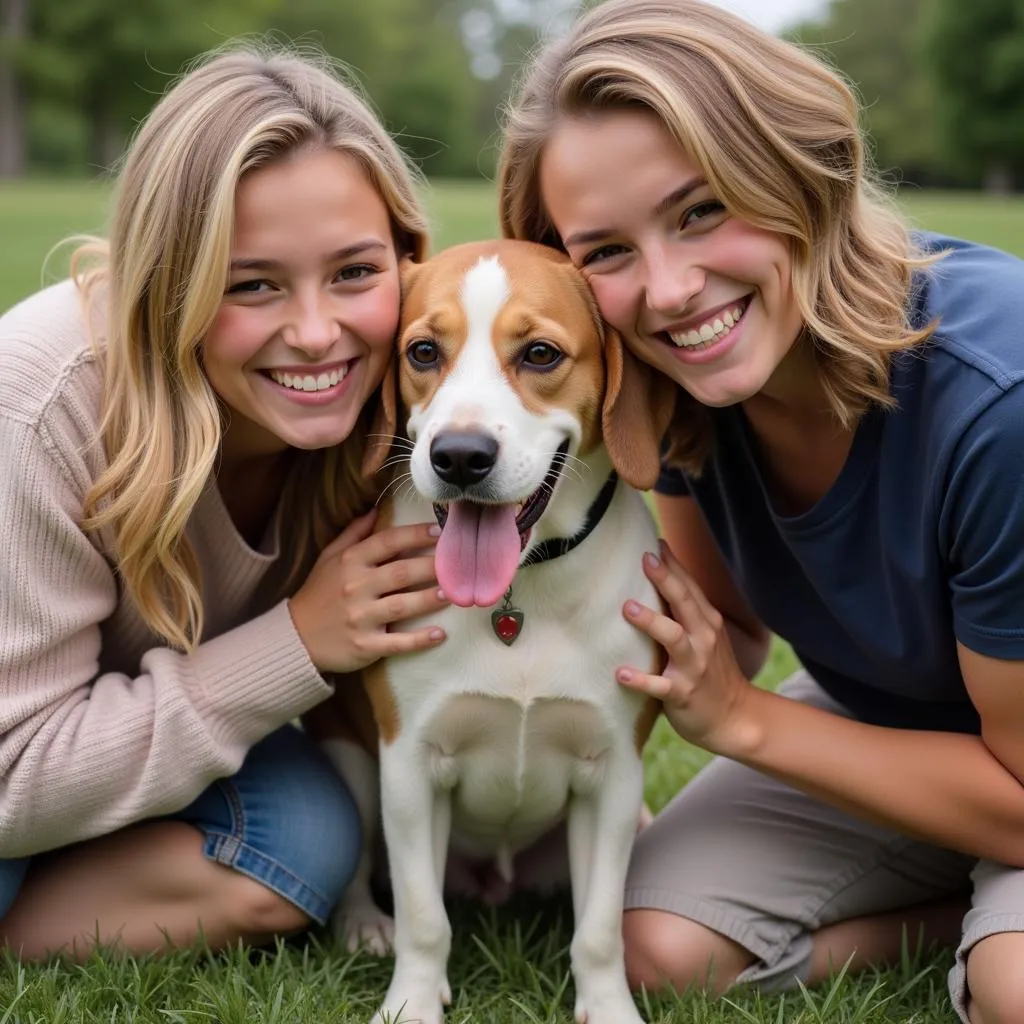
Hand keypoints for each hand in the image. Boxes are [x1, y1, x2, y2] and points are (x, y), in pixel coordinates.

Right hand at [288, 510, 448, 673]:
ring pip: (402, 606)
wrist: (296, 636)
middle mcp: (355, 587)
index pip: (387, 542)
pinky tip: (440, 635)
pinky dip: (419, 640)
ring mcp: (360, 617)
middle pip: (401, 572)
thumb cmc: (319, 593)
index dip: (415, 535)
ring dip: (430, 599)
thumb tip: (376, 509)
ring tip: (453, 593)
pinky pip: (396, 643)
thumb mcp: (329, 558)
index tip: (439, 531)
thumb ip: (353, 534)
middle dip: (432, 566)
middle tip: (458, 563)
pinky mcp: (364, 645)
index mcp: (350, 562)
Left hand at [617, 541, 755, 755]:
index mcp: (708, 623)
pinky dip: (641, 680)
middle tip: (644, 559)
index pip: (690, 588)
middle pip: (685, 604)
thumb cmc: (712, 672)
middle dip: (666, 580)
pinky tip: (621, 673)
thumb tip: (662, 579)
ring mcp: (694, 667)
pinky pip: (660, 686)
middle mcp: (703, 640)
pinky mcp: (682, 693)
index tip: (655, 543)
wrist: (736, 718)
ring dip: (651, 622)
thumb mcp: (707, 637)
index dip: (674, 565)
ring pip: (673, 638)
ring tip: (628, 608)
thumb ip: (687, 612)